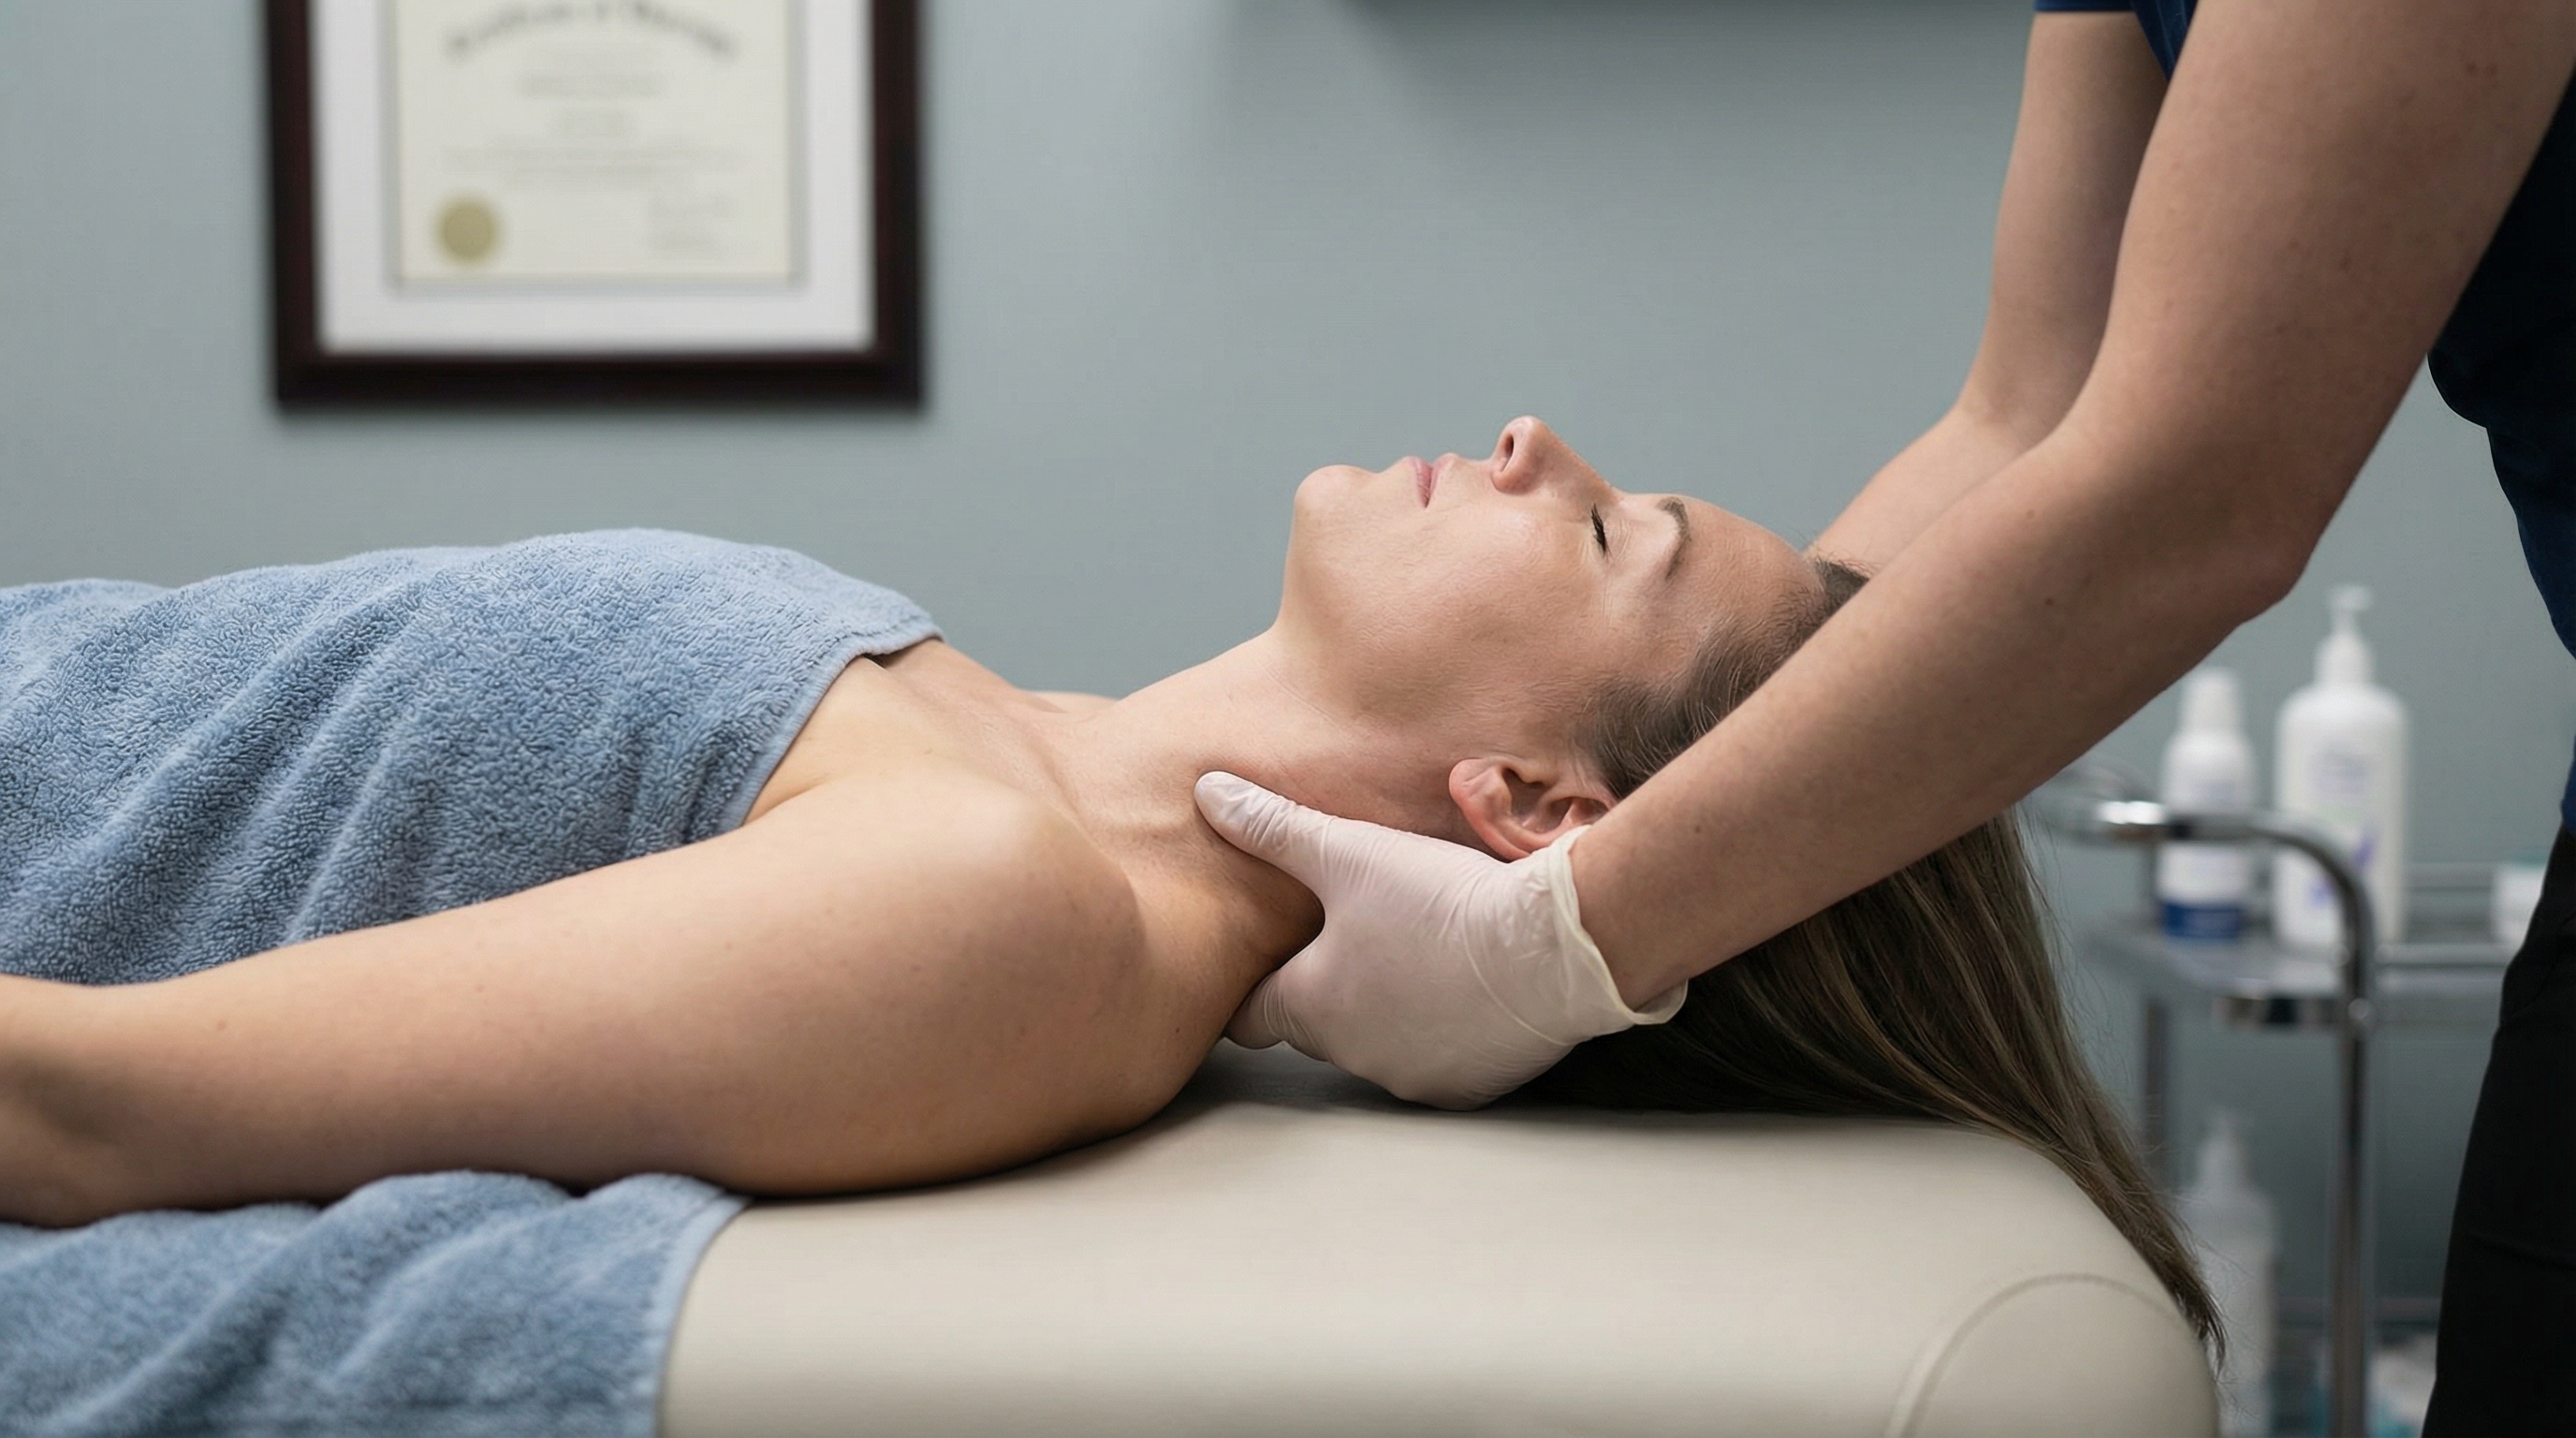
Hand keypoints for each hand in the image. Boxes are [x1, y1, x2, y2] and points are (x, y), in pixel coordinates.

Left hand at [1194, 772, 1684, 1108]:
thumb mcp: (1351, 851)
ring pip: (1381, 1042)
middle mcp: (1354, 1055)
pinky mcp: (1469, 1087)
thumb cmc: (1443, 901)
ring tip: (1419, 949)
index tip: (1262, 961)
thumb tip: (1208, 793)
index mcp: (1312, 1007)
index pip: (1249, 1017)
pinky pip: (1441, 1058)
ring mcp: (1414, 1078)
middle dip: (1329, 984)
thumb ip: (1275, 828)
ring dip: (1390, 1006)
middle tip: (1354, 934)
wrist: (1554, 949)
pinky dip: (1445, 1027)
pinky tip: (1466, 982)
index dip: (1254, 983)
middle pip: (1318, 1025)